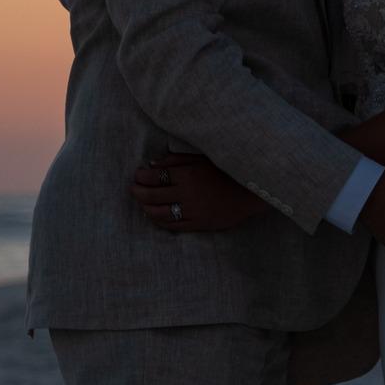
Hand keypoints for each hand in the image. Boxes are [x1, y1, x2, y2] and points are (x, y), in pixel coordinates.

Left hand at [130, 153, 272, 232]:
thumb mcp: (202, 158)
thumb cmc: (226, 170)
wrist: (250, 192)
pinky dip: (160, 221)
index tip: (138, 175)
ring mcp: (194, 211)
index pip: (157, 176)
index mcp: (189, 175)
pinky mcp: (200, 224)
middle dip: (139, 192)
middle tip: (133, 189)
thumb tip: (153, 163)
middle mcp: (189, 194)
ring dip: (146, 208)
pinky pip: (174, 225)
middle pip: (154, 195)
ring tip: (142, 203)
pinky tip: (154, 216)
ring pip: (161, 213)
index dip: (143, 176)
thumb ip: (177, 159)